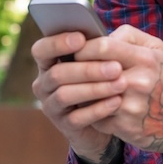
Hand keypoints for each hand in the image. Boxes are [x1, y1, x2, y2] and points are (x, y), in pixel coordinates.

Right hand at [31, 30, 126, 163]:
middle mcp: (44, 84)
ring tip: (121, 84)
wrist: (106, 118)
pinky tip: (117, 102)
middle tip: (116, 67)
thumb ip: (96, 47)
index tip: (81, 38)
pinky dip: (98, 109)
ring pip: (65, 95)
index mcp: (48, 62)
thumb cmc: (102, 79)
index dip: (57, 43)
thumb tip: (105, 37)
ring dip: (95, 89)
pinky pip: (77, 118)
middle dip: (88, 69)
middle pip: (57, 73)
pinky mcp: (65, 126)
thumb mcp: (99, 60)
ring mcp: (52, 106)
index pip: (41, 49)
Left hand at [85, 26, 162, 155]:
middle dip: (76, 70)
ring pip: (89, 95)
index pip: (102, 47)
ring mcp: (130, 107)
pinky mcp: (124, 127)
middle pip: (92, 72)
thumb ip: (128, 36)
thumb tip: (99, 35)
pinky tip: (93, 107)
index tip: (76, 50)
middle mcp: (138, 82)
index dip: (83, 47)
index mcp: (145, 59)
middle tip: (70, 69)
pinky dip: (90, 111)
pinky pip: (94, 116)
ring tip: (77, 86)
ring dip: (80, 91)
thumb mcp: (157, 50)